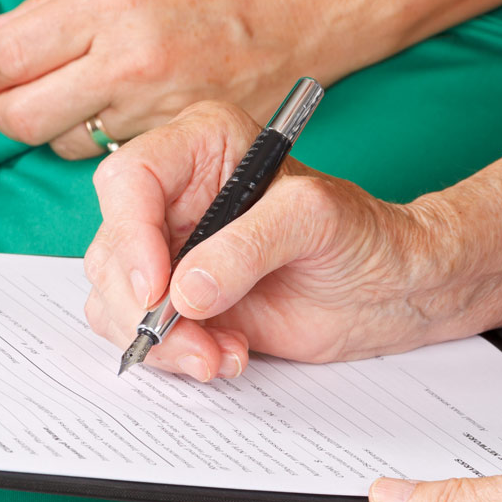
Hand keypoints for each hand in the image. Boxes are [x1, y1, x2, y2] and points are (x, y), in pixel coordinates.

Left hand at [0, 0, 360, 158]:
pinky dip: (108, 142)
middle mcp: (129, 60)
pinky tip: (127, 113)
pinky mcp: (180, 138)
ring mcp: (157, 107)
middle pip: (22, 117)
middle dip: (9, 108)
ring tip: (89, 98)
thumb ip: (53, 8)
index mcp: (109, 3)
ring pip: (65, 143)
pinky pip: (115, 155)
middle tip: (23, 94)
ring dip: (62, 127)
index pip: (6, 58)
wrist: (308, 0)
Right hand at [82, 101, 465, 381]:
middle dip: (142, 306)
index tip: (156, 288)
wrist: (390, 290)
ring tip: (221, 354)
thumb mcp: (315, 221)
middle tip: (191, 340)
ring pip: (115, 298)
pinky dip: (175, 355)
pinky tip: (226, 355)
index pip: (130, 179)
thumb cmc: (364, 234)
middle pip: (112, 248)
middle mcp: (175, 196)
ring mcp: (172, 252)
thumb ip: (249, 246)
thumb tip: (185, 289)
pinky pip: (141, 332)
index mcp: (202, 146)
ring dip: (162, 340)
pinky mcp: (179, 301)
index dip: (130, 235)